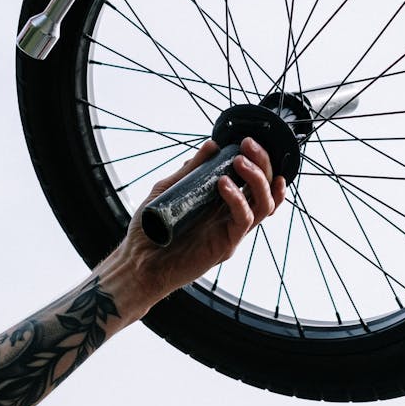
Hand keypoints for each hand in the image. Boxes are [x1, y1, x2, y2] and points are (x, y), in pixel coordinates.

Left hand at [120, 138, 285, 314]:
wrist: (137, 263)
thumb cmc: (150, 230)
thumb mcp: (168, 189)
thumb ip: (191, 170)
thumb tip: (212, 144)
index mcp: (223, 203)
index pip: (256, 182)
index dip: (261, 162)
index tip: (249, 142)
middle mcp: (233, 216)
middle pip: (266, 189)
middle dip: (263, 164)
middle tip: (248, 145)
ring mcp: (231, 231)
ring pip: (264, 204)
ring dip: (257, 179)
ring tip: (239, 162)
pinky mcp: (226, 245)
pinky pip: (243, 220)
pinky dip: (237, 199)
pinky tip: (223, 184)